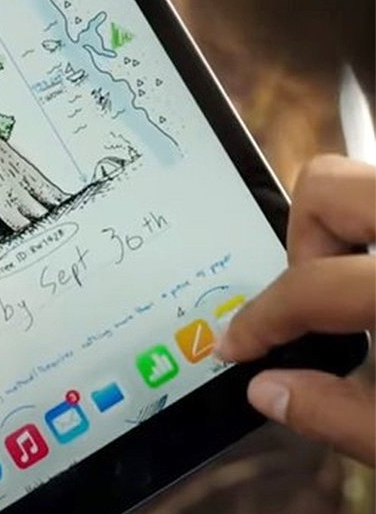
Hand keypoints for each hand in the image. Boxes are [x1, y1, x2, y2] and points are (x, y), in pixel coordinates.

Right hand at [216, 155, 374, 464]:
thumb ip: (339, 416)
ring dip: (343, 234)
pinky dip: (374, 239)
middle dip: (303, 244)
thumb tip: (268, 393)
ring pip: (363, 181)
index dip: (258, 323)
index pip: (307, 287)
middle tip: (309, 301)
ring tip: (355, 293)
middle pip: (325, 187)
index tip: (236, 346)